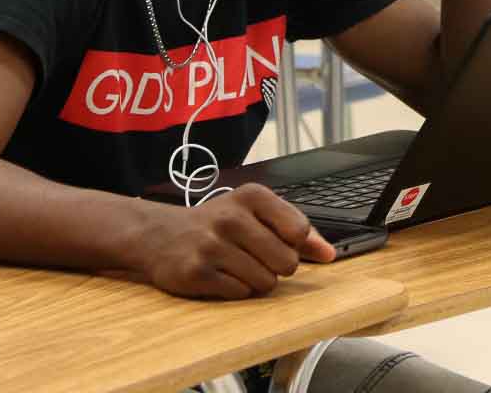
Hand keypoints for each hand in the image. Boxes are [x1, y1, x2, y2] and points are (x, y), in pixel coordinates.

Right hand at [143, 184, 334, 299]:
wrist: (161, 234)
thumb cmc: (218, 224)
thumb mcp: (257, 214)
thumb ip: (297, 230)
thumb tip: (329, 254)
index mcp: (253, 196)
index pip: (300, 231)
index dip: (295, 244)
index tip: (280, 241)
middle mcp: (232, 217)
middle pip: (287, 262)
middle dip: (278, 267)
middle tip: (257, 257)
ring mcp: (212, 245)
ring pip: (266, 282)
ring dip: (257, 281)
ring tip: (238, 265)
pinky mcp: (196, 273)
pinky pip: (240, 293)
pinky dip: (236, 290)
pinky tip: (221, 275)